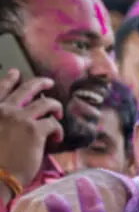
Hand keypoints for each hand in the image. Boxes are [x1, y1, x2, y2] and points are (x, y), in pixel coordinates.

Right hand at [0, 71, 62, 193]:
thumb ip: (2, 122)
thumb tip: (16, 121)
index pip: (0, 89)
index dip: (10, 79)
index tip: (16, 73)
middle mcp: (4, 110)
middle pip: (26, 89)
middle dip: (40, 83)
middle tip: (49, 83)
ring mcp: (20, 118)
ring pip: (45, 104)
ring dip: (55, 107)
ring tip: (58, 114)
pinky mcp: (35, 130)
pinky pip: (53, 123)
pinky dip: (58, 130)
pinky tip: (57, 138)